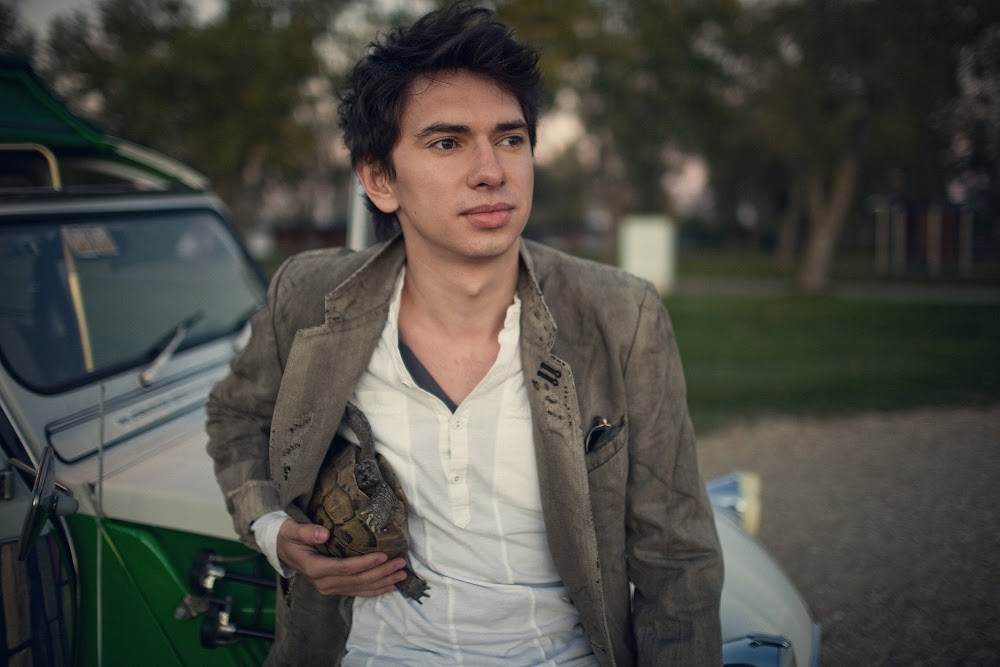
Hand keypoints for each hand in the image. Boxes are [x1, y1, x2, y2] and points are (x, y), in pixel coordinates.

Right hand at [275, 519, 406, 596]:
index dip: (365, 564)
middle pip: (357, 580)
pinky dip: (375, 590)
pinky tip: (390, 586)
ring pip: (360, 588)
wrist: (282, 548)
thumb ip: (306, 531)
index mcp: (315, 569)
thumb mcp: (292, 530)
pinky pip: (358, 591)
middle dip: (381, 573)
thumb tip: (323, 533)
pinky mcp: (335, 587)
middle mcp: (324, 582)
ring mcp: (330, 587)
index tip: (383, 556)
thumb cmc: (289, 535)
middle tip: (401, 564)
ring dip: (383, 583)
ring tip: (402, 575)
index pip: (345, 568)